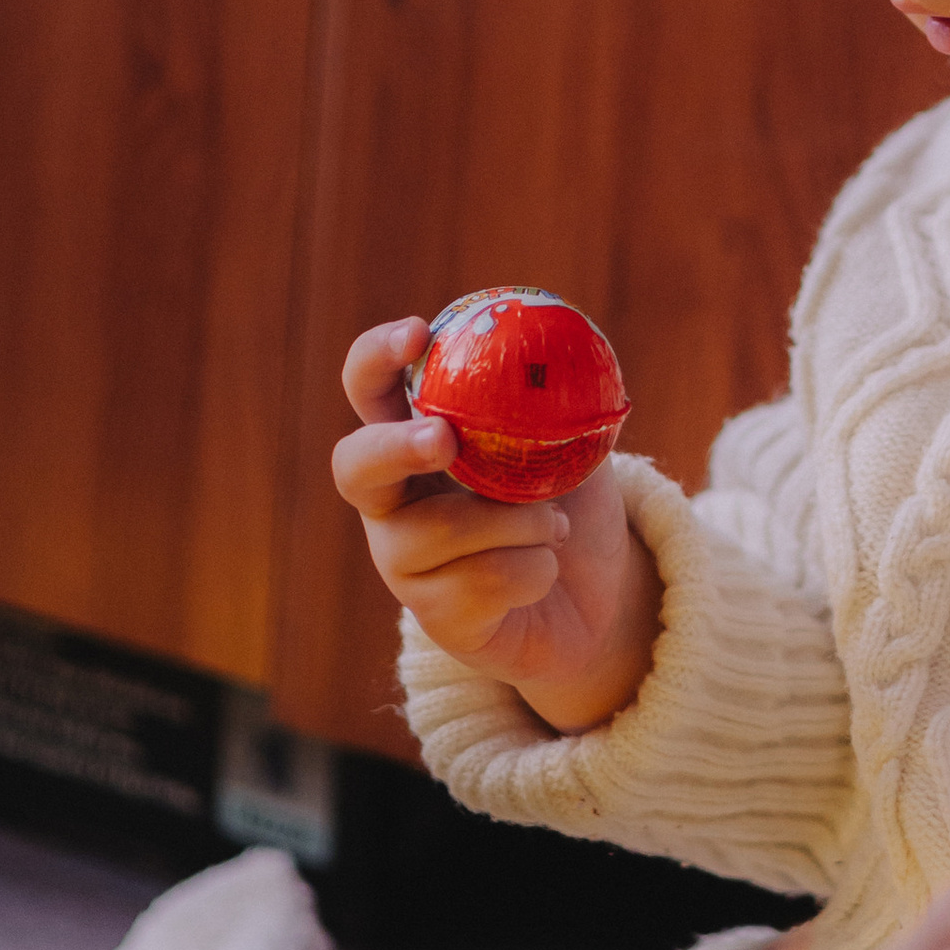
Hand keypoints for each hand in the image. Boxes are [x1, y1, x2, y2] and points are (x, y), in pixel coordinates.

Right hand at [332, 318, 660, 730]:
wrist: (597, 605)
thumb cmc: (571, 510)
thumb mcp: (573, 447)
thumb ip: (558, 403)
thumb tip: (572, 348)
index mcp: (414, 443)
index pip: (368, 389)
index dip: (376, 357)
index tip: (417, 332)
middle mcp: (392, 503)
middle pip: (353, 466)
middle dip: (396, 447)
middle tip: (443, 438)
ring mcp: (405, 565)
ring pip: (439, 529)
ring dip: (519, 522)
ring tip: (554, 526)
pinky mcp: (437, 618)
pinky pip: (484, 580)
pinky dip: (536, 569)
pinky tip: (545, 571)